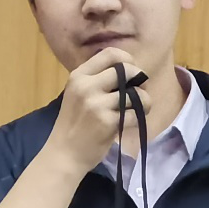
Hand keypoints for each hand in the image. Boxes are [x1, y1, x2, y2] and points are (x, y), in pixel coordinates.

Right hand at [42, 46, 151, 174]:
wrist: (64, 154)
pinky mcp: (107, 122)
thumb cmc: (73, 124)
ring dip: (144, 101)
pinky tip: (133, 121)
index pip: (110, 53)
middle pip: (127, 70)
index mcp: (79, 75)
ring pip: (135, 93)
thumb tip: (129, 68)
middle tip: (138, 92)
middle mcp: (87, 86)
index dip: (128, 60)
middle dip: (139, 80)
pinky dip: (139, 117)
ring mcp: (97, 104)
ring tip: (138, 108)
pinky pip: (136, 113)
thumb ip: (97, 79)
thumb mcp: (77, 93)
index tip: (131, 73)